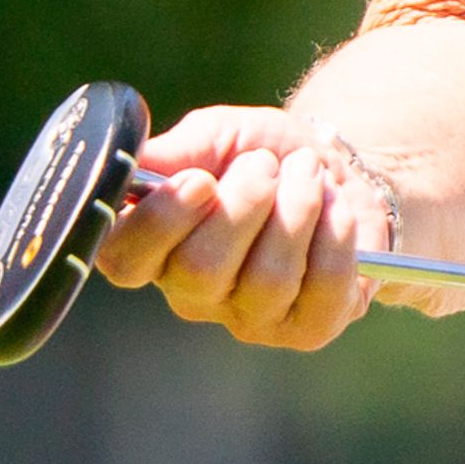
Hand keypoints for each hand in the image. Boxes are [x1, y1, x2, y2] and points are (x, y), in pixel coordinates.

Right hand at [86, 102, 395, 349]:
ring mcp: (250, 318)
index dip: (160, 222)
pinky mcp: (308, 328)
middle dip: (243, 204)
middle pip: (199, 270)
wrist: (338, 167)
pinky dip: (336, 235)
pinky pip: (323, 288)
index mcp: (155, 247)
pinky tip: (336, 210)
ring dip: (296, 210)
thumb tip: (135, 159)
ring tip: (309, 174)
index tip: (200, 179)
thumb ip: (179, 150)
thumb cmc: (266, 156)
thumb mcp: (220, 135)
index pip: (126, 259)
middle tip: (267, 164)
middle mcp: (193, 294)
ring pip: (266, 280)